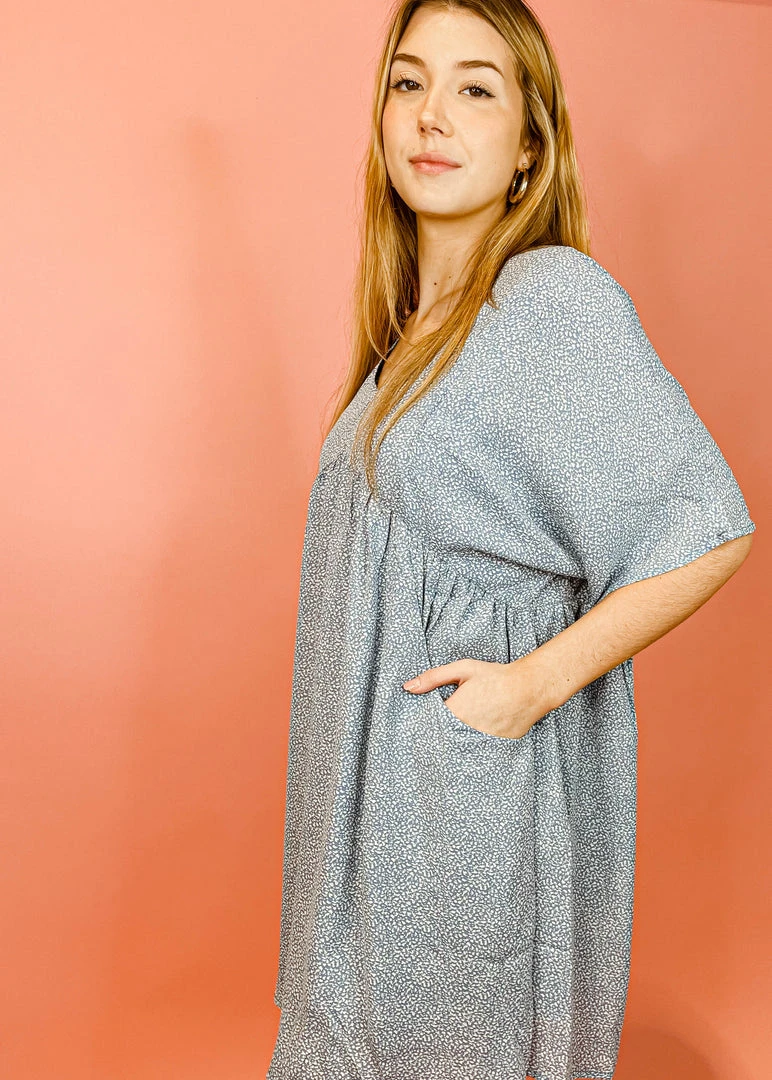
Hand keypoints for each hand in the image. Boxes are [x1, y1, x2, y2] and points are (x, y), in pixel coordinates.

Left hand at [402, 656, 548, 739]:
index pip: (430, 725)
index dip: (425, 725)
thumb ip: (433, 677)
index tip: (419, 729)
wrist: (529, 688)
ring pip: (460, 747)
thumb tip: (407, 687)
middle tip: (436, 738)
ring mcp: (482, 740)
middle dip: (438, 738)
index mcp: (455, 711)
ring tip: (453, 743)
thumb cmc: (495, 676)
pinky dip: (474, 747)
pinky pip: (479, 750)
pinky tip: (473, 743)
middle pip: (443, 739)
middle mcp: (466, 729)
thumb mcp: (463, 669)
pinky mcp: (496, 747)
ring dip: (455, 744)